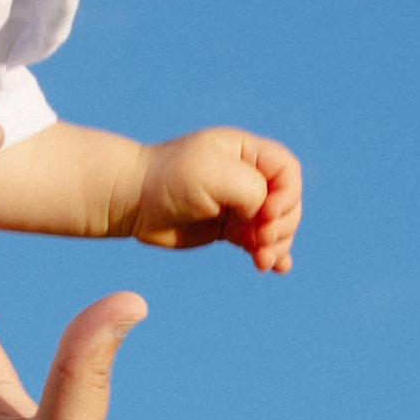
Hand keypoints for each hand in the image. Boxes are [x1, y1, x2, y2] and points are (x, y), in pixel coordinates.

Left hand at [126, 130, 302, 271]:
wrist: (131, 200)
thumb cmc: (169, 179)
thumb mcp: (217, 175)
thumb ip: (253, 191)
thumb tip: (266, 217)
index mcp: (246, 152)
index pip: (288, 172)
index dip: (287, 196)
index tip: (266, 214)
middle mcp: (246, 176)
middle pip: (287, 202)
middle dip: (282, 226)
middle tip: (262, 243)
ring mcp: (238, 204)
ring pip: (275, 226)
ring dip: (277, 245)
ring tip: (262, 262)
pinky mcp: (226, 229)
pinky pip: (258, 242)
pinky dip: (271, 254)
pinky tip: (277, 267)